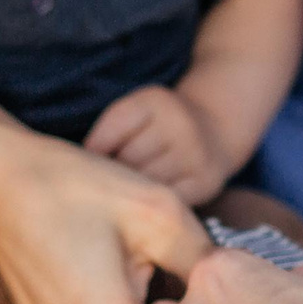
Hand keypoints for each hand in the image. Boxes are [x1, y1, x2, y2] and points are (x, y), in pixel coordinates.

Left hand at [83, 86, 227, 203]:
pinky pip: (167, 200)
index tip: (95, 158)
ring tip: (134, 186)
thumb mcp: (136, 111)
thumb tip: (86, 169)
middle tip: (116, 176)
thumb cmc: (161, 124)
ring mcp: (195, 155)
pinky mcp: (205, 182)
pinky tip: (153, 196)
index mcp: (155, 101)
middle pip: (127, 161)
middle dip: (116, 171)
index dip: (96, 151)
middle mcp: (179, 125)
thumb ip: (109, 132)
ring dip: (134, 189)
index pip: (110, 131)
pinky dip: (155, 202)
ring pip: (146, 183)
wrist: (216, 129)